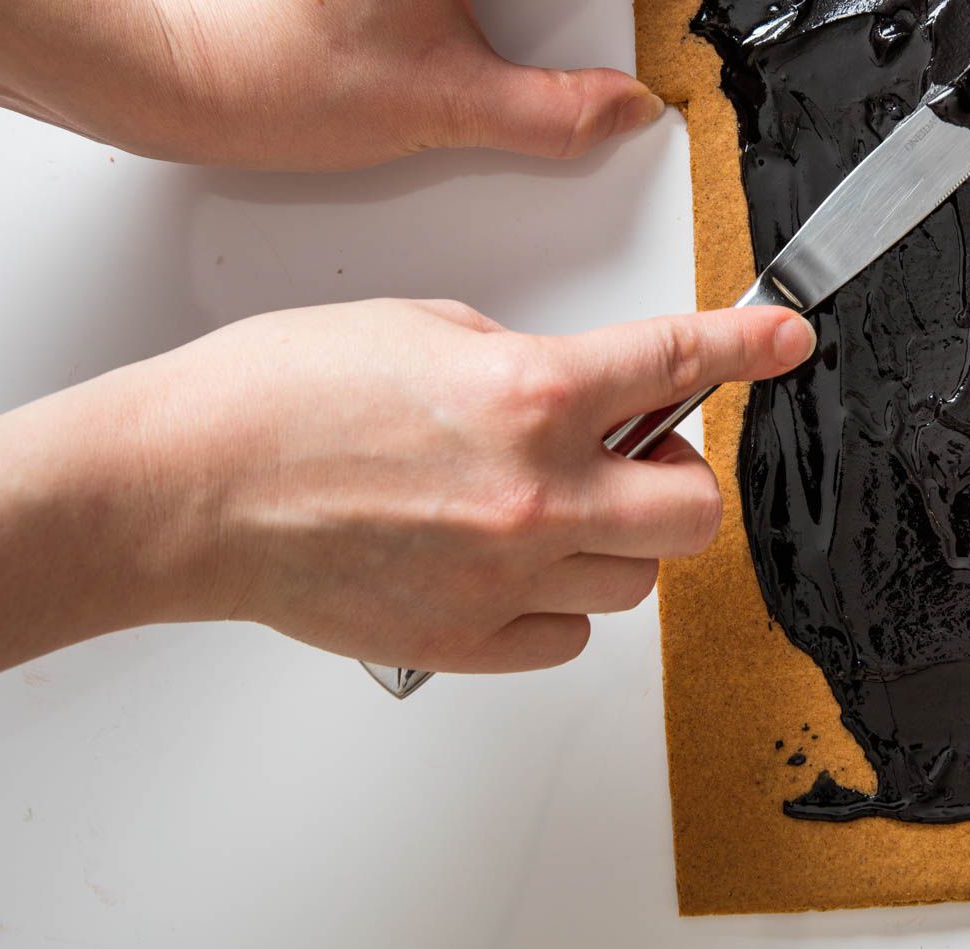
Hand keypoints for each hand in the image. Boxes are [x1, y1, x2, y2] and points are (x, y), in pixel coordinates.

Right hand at [0, 301, 815, 674]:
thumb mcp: (425, 328)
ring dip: (615, 537)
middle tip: (631, 455)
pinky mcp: (465, 640)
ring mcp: (503, 578)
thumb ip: (525, 360)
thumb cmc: (277, 396)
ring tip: (546, 506)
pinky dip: (558, 599)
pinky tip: (507, 561)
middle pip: (693, 513)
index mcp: (526, 395)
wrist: (185, 489)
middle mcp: (531, 495)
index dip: (749, 348)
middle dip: (681, 479)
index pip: (677, 363)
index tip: (785, 344)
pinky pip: (568, 634)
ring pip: (637, 580)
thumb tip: (582, 391)